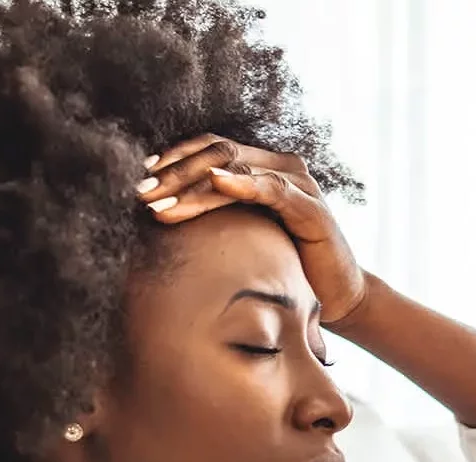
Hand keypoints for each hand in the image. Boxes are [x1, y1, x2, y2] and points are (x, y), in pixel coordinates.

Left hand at [135, 134, 368, 323]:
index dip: (173, 158)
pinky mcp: (311, 207)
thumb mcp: (243, 236)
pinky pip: (270, 189)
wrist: (337, 297)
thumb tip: (156, 214)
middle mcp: (282, 166)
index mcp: (264, 167)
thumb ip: (214, 217)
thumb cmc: (287, 269)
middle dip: (174, 173)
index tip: (138, 178)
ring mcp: (299, 184)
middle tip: (139, 193)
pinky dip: (240, 185)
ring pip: (236, 168)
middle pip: (218, 153)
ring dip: (193, 185)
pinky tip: (214, 184)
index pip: (211, 148)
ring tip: (160, 203)